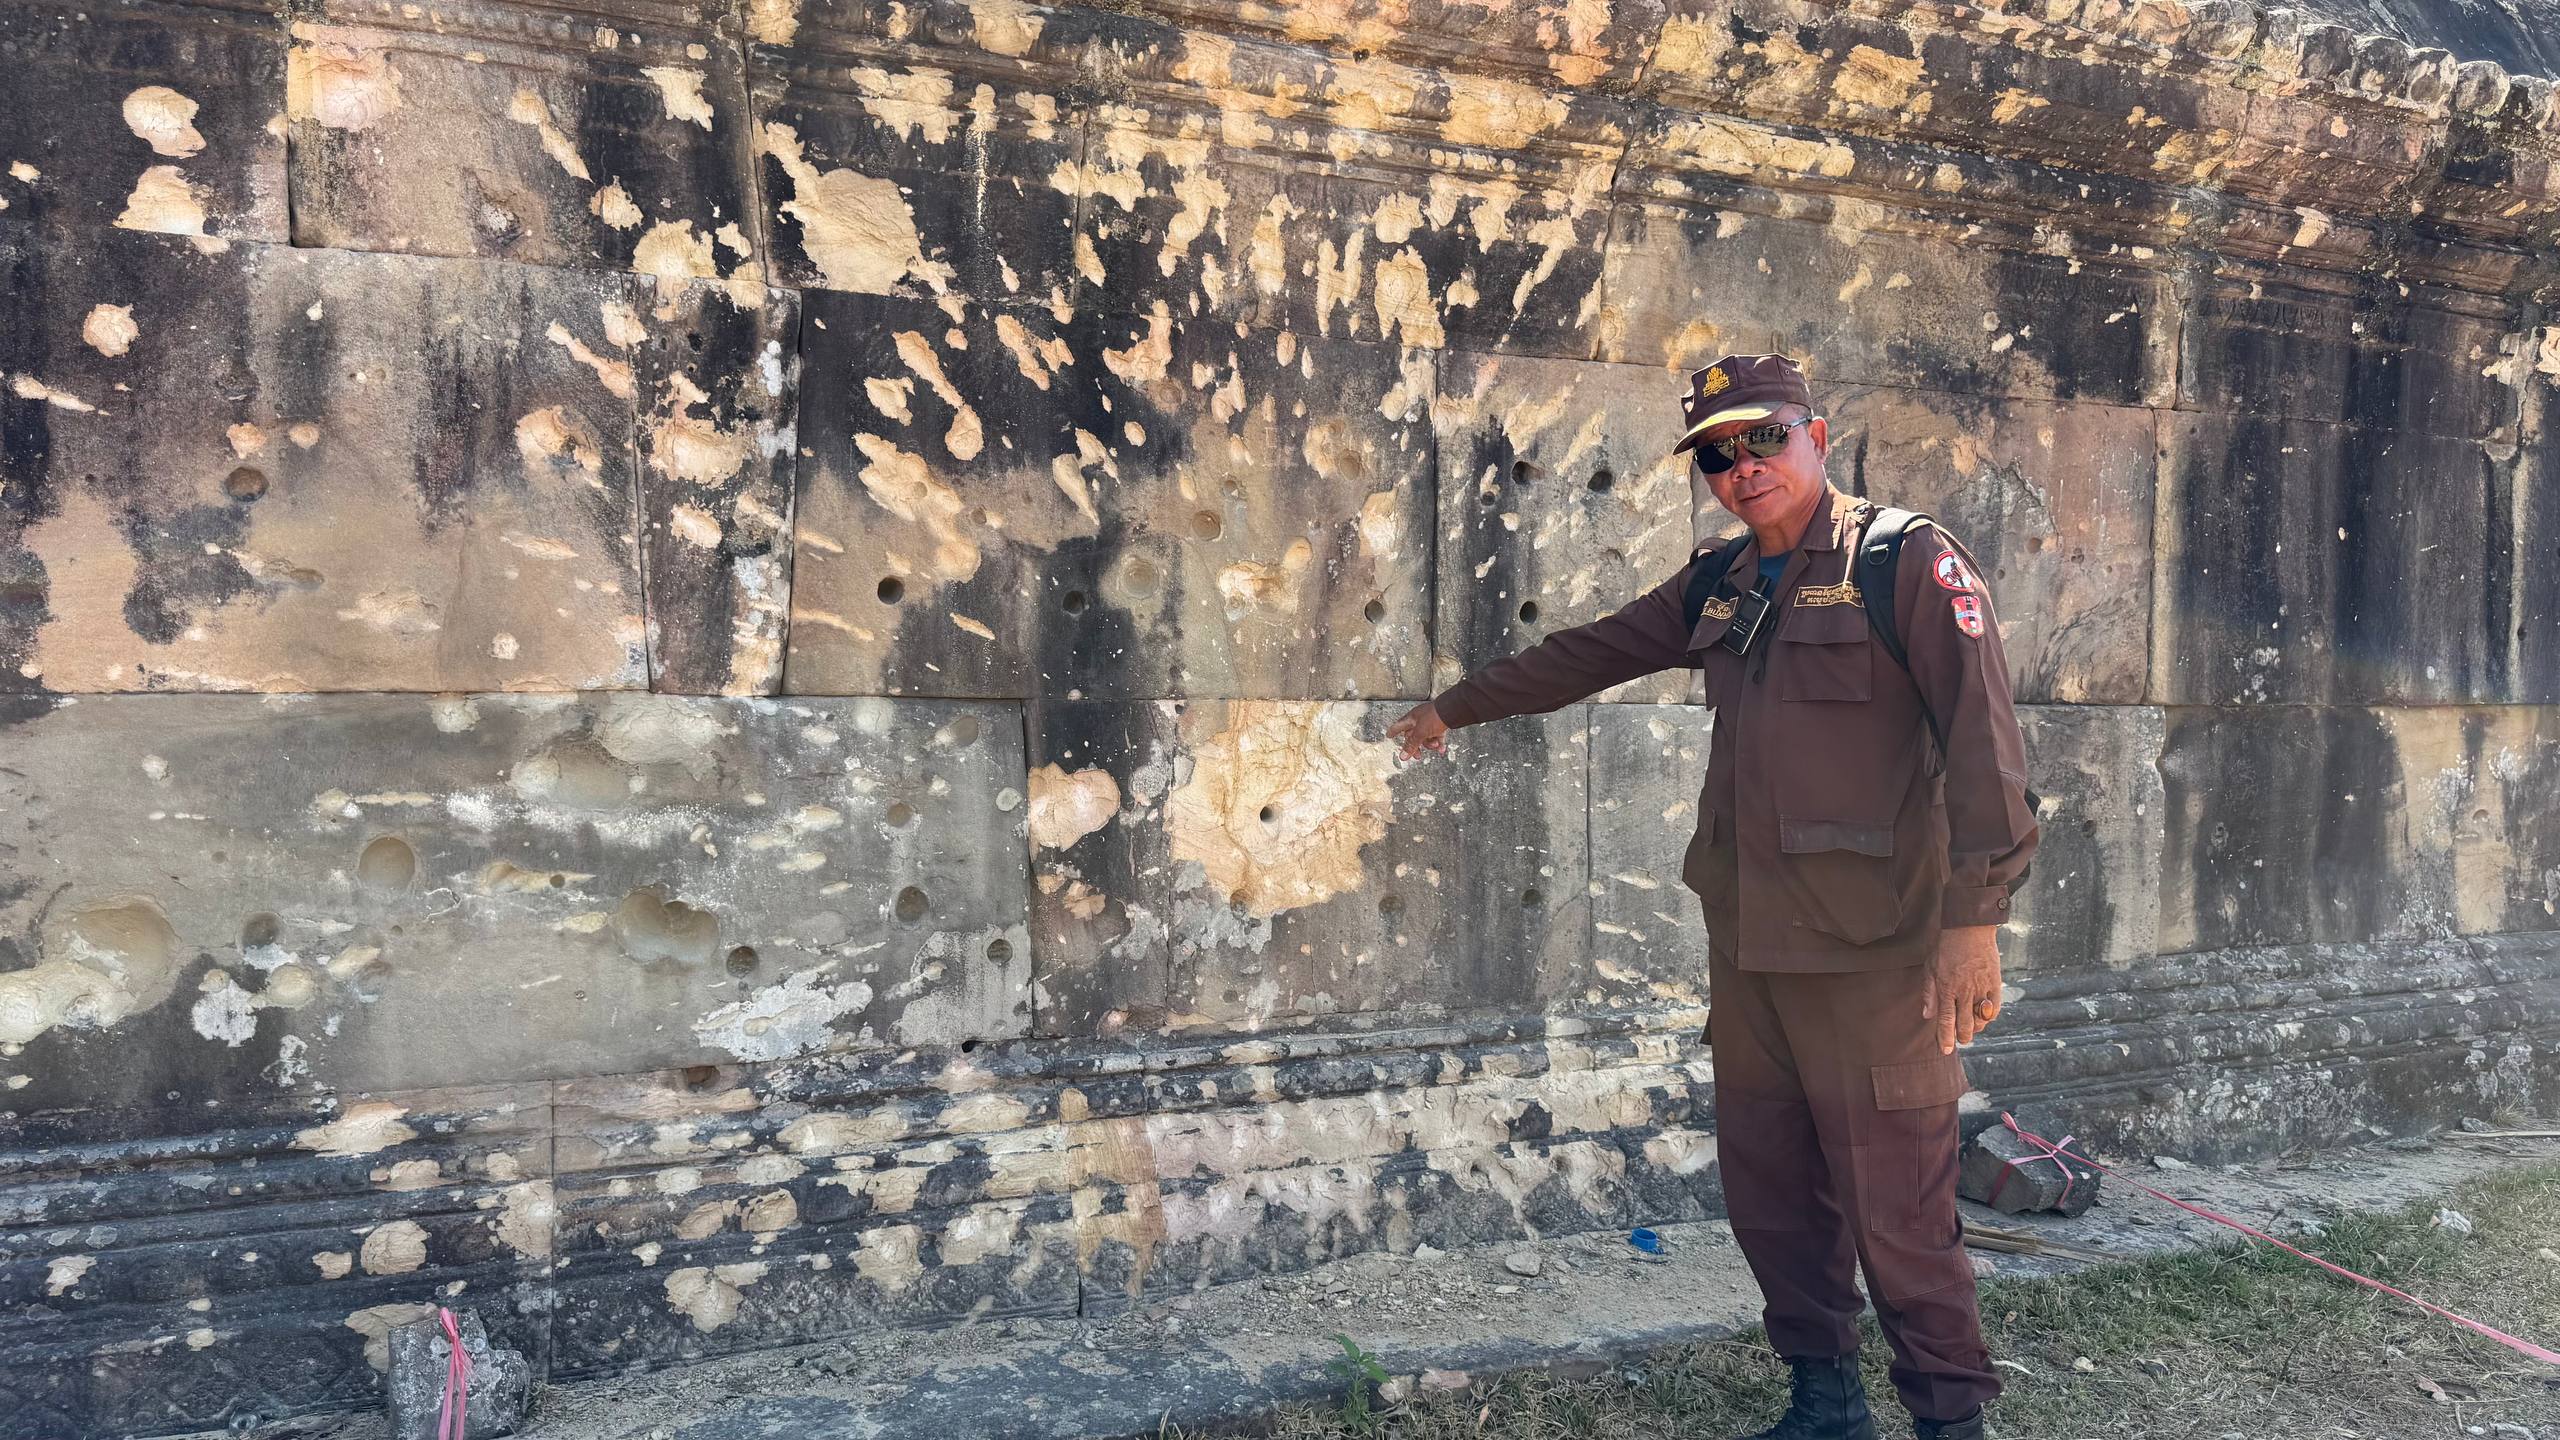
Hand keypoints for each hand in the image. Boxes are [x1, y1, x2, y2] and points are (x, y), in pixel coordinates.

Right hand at [1385, 701, 1448, 760]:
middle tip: (1417, 756)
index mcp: (1411, 718)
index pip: (1399, 726)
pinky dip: (1439, 744)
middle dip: (1416, 746)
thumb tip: (1403, 755)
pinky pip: (1437, 736)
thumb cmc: (1435, 716)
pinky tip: (1441, 749)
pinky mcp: (1440, 725)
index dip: (1393, 731)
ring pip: (1426, 737)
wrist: (1453, 711)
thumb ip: (1412, 744)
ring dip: (1430, 745)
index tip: (1389, 735)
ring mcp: (1430, 722)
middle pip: (1413, 735)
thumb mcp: (1420, 732)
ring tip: (1434, 747)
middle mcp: (1420, 719)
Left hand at [1923, 925, 2002, 1054]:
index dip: (1946, 1038)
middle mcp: (1964, 992)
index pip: (1946, 1020)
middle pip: (1965, 1024)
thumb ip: (1929, 993)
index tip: (1946, 1050)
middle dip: (1962, 1036)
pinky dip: (1990, 1016)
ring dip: (1976, 1028)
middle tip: (1960, 1040)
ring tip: (1972, 1029)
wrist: (1969, 929)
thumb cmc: (1946, 947)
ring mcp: (1981, 988)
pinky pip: (1995, 1007)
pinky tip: (1985, 1016)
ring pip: (1981, 1019)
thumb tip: (1927, 1015)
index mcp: (1946, 989)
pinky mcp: (1995, 983)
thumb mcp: (1930, 968)